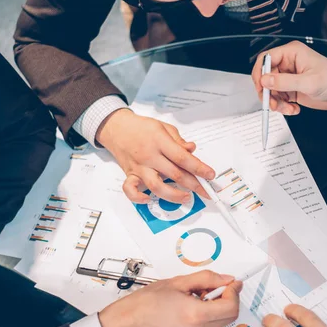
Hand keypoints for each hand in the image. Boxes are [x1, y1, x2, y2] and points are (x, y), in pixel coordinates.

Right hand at [96, 109, 214, 203]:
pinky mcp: (130, 174)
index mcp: (159, 141)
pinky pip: (130, 189)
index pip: (182, 157)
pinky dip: (139, 198)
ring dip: (173, 195)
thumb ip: (178, 140)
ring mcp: (139, 167)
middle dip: (194, 184)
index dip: (198, 168)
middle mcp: (149, 156)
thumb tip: (191, 149)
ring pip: (156, 186)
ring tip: (186, 197)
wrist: (117, 128)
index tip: (210, 175)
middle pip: (174, 174)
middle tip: (206, 191)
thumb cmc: (142, 128)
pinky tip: (149, 199)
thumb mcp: (163, 127)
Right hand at [98, 271, 241, 326]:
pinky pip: (211, 325)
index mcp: (196, 315)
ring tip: (201, 292)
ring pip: (222, 320)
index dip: (235, 292)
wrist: (132, 319)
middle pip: (230, 316)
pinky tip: (197, 301)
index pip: (230, 307)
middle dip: (229, 298)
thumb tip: (226, 279)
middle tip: (216, 284)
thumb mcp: (179, 282)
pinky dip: (211, 311)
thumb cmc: (149, 300)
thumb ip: (206, 279)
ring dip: (220, 304)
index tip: (232, 281)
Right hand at [251, 41, 326, 115]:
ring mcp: (288, 77)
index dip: (260, 73)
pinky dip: (282, 106)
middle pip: (265, 77)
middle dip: (267, 93)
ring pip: (270, 90)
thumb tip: (265, 81)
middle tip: (272, 103)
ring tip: (287, 108)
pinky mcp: (291, 89)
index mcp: (291, 53)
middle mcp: (288, 64)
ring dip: (276, 102)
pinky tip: (293, 108)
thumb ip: (284, 82)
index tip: (261, 87)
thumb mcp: (309, 82)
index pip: (265, 59)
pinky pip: (278, 98)